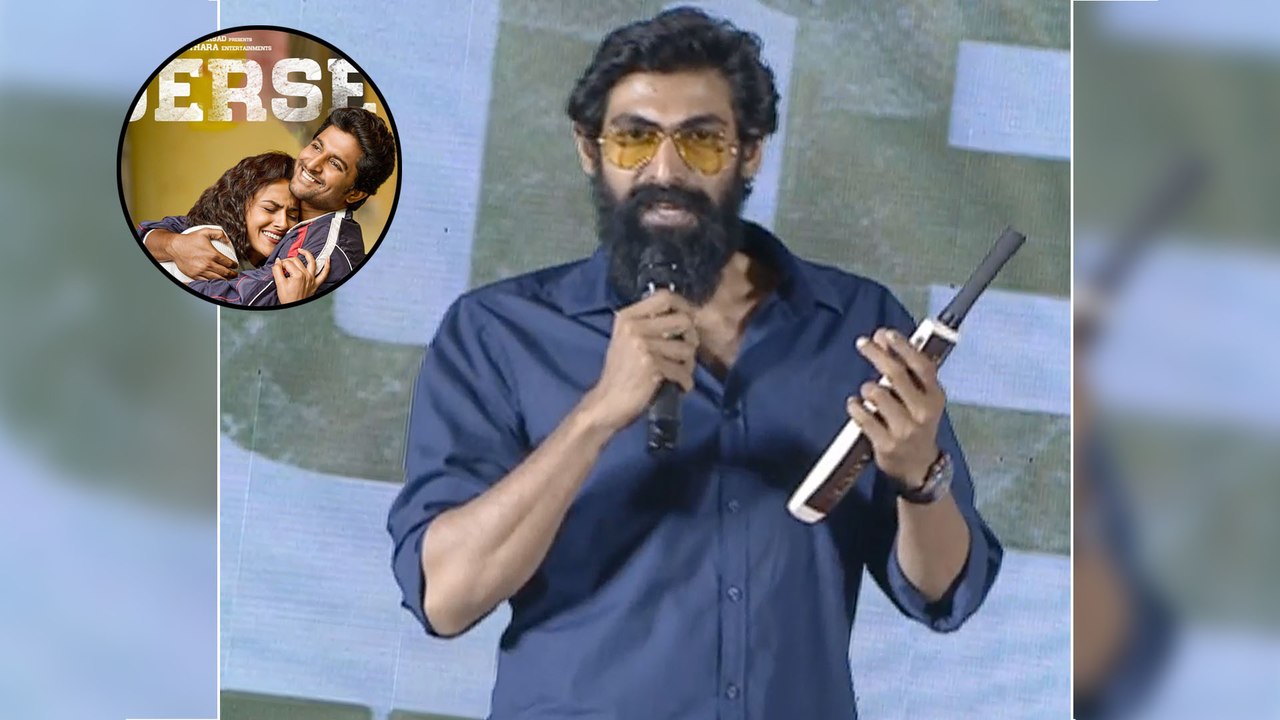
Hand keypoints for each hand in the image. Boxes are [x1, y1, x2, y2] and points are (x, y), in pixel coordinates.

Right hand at [158, 228, 237, 279]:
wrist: (175, 247)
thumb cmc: (190, 239)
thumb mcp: (205, 232)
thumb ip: (218, 233)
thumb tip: (227, 239)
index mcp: (212, 254)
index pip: (228, 263)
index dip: (234, 265)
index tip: (235, 265)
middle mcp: (208, 264)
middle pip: (225, 272)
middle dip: (232, 274)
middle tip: (234, 274)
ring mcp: (201, 271)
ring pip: (217, 279)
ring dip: (225, 279)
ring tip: (228, 279)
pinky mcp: (195, 275)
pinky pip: (207, 281)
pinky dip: (214, 282)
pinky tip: (217, 281)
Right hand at [272, 249, 329, 303]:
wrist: (295, 308)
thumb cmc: (287, 298)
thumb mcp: (279, 284)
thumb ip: (277, 270)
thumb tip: (278, 261)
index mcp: (298, 275)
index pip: (287, 263)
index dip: (281, 263)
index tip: (277, 267)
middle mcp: (307, 275)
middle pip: (297, 261)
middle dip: (289, 260)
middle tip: (283, 264)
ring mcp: (313, 279)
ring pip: (311, 262)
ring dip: (307, 254)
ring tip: (301, 250)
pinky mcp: (316, 283)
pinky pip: (324, 273)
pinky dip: (327, 265)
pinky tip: (328, 258)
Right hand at [580, 289, 699, 432]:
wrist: (606, 403)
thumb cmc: (620, 374)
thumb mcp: (627, 340)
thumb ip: (649, 325)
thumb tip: (685, 316)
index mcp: (627, 317)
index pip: (664, 297)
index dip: (684, 307)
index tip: (690, 321)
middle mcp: (634, 327)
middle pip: (682, 320)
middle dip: (691, 338)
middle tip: (686, 353)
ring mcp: (642, 345)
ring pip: (686, 348)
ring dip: (689, 364)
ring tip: (680, 373)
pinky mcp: (651, 365)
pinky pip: (682, 369)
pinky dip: (685, 381)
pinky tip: (679, 386)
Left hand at [846, 327, 945, 487]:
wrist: (918, 467)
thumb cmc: (917, 423)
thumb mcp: (922, 399)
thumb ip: (906, 370)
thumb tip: (884, 337)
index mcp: (935, 397)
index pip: (921, 366)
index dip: (903, 347)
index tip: (885, 333)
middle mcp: (922, 412)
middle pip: (896, 375)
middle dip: (877, 354)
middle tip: (862, 343)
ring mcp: (904, 430)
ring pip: (877, 394)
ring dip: (867, 388)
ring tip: (867, 391)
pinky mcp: (886, 444)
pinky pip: (863, 417)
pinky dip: (855, 407)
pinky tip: (854, 405)